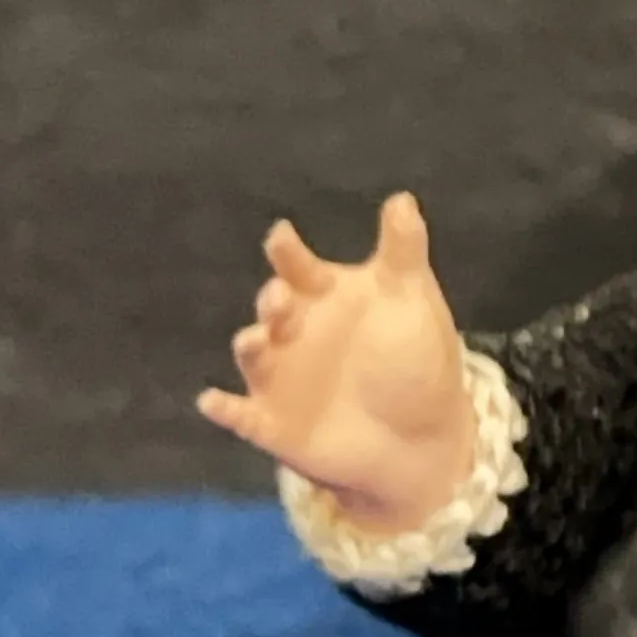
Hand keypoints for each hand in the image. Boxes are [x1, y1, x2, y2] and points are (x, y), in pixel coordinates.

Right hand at [194, 192, 475, 534]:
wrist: (425, 437)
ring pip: (253, 355)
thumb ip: (403, 252)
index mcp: (321, 295)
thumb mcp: (412, 301)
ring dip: (251, 346)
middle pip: (273, 308)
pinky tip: (212, 402)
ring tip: (257, 340)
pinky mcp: (273, 424)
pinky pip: (242, 416)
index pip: (297, 266)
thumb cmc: (412, 359)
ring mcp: (279, 377)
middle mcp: (292, 331)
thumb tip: (402, 198)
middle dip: (272, 301)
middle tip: (281, 297)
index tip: (282, 238)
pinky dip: (225, 410)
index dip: (287, 252)